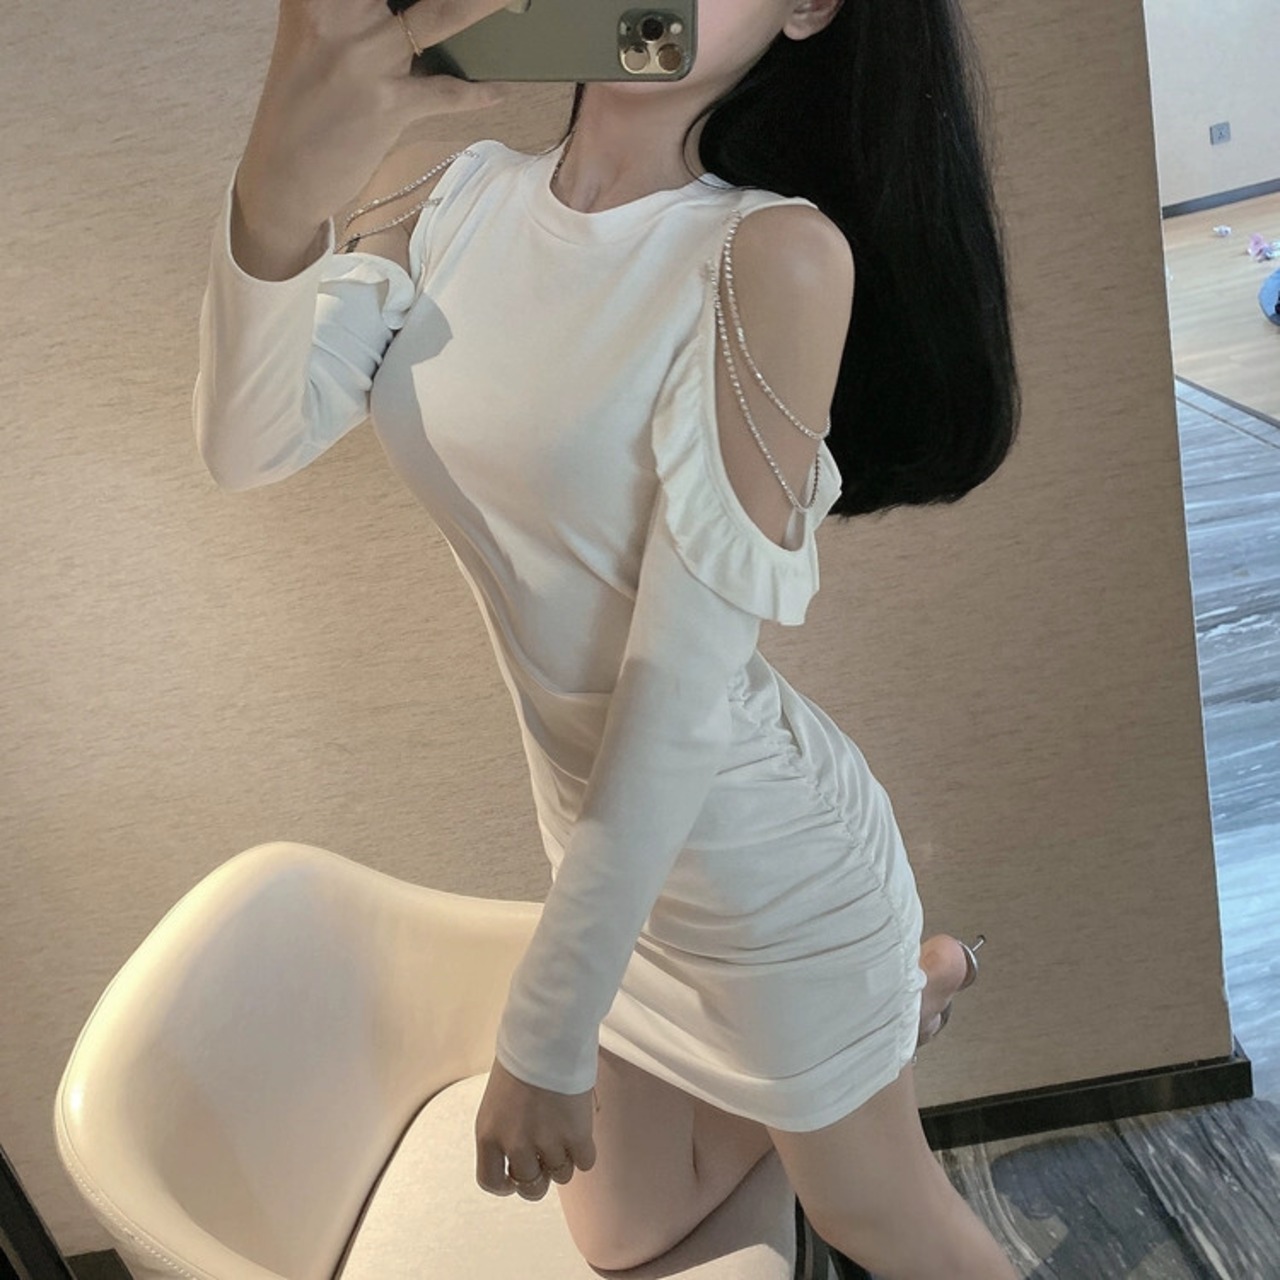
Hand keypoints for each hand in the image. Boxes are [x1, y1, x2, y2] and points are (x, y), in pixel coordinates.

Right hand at [238, 0, 515, 236]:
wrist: (282, 173)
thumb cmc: (305, 98)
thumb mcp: (314, 31)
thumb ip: (354, 6)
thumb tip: (413, 8)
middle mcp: (338, 12)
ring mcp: (365, 58)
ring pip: (440, 16)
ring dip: (485, 5)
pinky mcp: (387, 105)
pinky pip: (446, 94)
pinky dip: (478, 93)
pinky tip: (502, 88)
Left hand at [474, 1057, 596, 1200]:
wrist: (546, 1034)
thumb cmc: (520, 1056)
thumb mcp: (497, 1100)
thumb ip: (505, 1130)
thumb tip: (524, 1152)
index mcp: (488, 1134)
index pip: (490, 1181)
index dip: (506, 1185)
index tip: (515, 1179)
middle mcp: (515, 1145)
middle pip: (530, 1185)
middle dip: (540, 1176)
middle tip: (547, 1159)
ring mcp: (547, 1143)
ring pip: (561, 1175)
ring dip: (564, 1158)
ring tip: (565, 1130)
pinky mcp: (576, 1136)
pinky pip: (585, 1162)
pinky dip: (585, 1150)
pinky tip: (580, 1129)